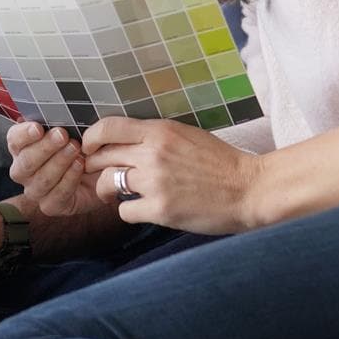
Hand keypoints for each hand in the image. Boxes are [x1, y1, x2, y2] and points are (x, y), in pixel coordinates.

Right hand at [7, 122, 105, 217]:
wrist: (105, 169)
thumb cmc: (84, 145)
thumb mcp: (74, 128)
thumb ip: (60, 120)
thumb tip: (53, 109)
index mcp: (23, 147)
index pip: (13, 140)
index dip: (23, 135)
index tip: (38, 128)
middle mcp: (24, 170)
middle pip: (24, 163)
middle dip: (44, 148)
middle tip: (62, 135)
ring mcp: (36, 190)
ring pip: (39, 180)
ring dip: (58, 163)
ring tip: (76, 149)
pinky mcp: (51, 206)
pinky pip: (55, 197)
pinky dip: (68, 180)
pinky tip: (80, 166)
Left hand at [81, 117, 264, 234]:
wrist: (250, 189)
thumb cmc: (221, 163)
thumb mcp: (187, 135)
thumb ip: (155, 137)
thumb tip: (126, 141)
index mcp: (160, 131)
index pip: (108, 127)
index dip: (91, 138)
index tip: (88, 147)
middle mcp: (152, 153)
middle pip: (102, 157)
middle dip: (95, 167)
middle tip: (99, 174)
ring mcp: (154, 182)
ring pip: (107, 184)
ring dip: (109, 190)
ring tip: (119, 194)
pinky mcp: (160, 209)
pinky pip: (124, 210)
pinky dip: (128, 211)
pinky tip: (141, 209)